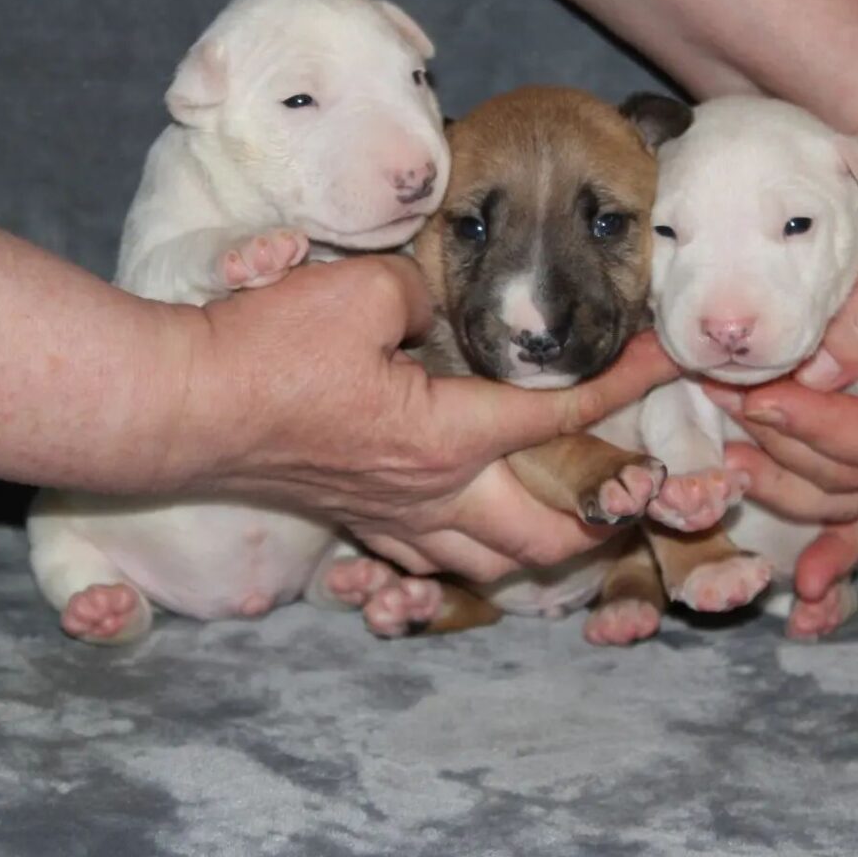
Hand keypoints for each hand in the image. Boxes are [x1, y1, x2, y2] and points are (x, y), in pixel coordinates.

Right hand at [177, 255, 677, 582]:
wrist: (187, 407)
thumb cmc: (269, 352)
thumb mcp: (359, 292)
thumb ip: (421, 293)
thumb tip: (435, 302)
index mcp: (450, 435)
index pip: (561, 411)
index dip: (626, 383)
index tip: (670, 364)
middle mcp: (435, 492)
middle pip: (542, 535)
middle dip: (598, 514)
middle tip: (626, 485)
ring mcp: (395, 517)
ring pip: (488, 564)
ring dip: (535, 547)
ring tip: (560, 519)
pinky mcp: (358, 520)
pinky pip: (428, 557)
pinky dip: (465, 549)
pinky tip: (466, 526)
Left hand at [703, 125, 857, 599]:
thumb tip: (824, 371)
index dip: (823, 427)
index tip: (766, 397)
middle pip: (854, 476)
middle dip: (785, 445)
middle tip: (726, 401)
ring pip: (833, 494)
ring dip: (774, 475)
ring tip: (724, 447)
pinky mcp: (850, 441)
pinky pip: (840, 508)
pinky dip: (818, 539)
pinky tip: (793, 571)